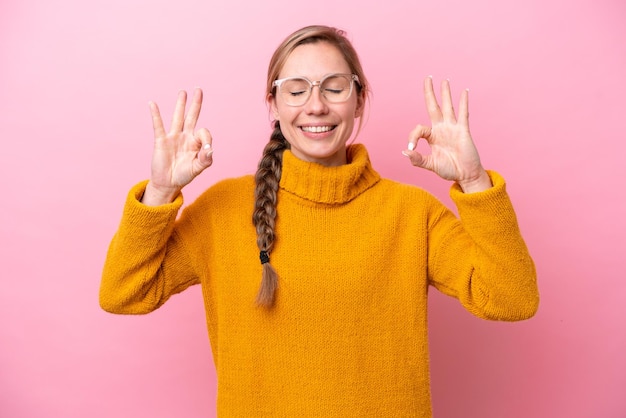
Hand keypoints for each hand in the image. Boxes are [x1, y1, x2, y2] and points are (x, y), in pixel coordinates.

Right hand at [142, 88, 213, 204]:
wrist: (168, 183)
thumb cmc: (184, 175)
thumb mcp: (198, 169)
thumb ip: (206, 159)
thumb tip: (210, 149)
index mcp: (196, 143)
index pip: (204, 132)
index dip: (207, 138)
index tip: (206, 149)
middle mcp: (185, 137)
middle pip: (192, 116)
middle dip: (196, 104)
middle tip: (198, 89)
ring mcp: (173, 137)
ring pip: (177, 117)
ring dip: (180, 104)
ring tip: (183, 92)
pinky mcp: (161, 141)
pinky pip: (158, 125)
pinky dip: (155, 115)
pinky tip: (153, 104)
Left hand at [402, 77, 490, 192]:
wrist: (465, 175)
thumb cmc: (449, 170)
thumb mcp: (430, 165)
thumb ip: (417, 159)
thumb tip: (405, 151)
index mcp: (432, 136)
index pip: (419, 129)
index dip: (413, 137)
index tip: (412, 148)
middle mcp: (442, 129)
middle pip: (434, 107)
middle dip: (430, 93)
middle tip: (428, 78)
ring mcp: (453, 128)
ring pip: (448, 107)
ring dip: (446, 93)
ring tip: (444, 81)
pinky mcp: (463, 130)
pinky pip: (463, 114)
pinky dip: (463, 102)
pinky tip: (464, 91)